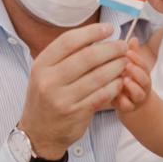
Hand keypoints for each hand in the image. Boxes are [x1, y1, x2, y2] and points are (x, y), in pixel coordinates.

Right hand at [18, 23, 127, 158]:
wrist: (38, 132)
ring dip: (116, 66)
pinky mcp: (76, 112)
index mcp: (41, 65)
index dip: (92, 32)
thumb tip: (95, 37)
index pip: (69, 41)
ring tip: (124, 61)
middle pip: (87, 57)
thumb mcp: (45, 74)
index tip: (109, 28)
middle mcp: (49, 80)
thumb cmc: (46, 97)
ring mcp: (62, 98)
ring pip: (98, 76)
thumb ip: (65, 56)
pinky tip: (119, 80)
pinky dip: (114, 85)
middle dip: (110, 48)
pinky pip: (102, 94)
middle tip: (122, 46)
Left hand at [111, 37, 151, 113]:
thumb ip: (132, 54)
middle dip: (137, 72)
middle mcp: (142, 86)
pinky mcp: (128, 109)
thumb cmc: (130, 82)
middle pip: (144, 79)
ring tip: (124, 80)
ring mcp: (136, 99)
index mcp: (143, 74)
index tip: (128, 52)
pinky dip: (123, 103)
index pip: (143, 65)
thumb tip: (133, 38)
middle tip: (127, 66)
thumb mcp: (131, 67)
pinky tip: (117, 98)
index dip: (137, 59)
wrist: (134, 106)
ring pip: (138, 94)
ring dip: (132, 87)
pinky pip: (127, 107)